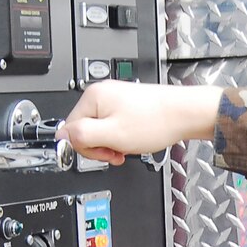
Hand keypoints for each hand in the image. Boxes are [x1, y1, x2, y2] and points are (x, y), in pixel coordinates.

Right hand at [60, 82, 221, 165]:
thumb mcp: (112, 135)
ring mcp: (114, 98)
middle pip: (84, 129)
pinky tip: (132, 139)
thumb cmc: (155, 122)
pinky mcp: (125, 104)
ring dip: (111, 143)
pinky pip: (112, 126)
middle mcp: (101, 93)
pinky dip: (121, 137)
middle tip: (118, 150)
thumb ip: (82, 136)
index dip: (87, 147)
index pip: (70, 129)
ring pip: (100, 130)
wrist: (185, 114)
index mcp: (92, 97)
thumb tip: (60, 138)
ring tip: (128, 145)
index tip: (105, 152)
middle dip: (100, 146)